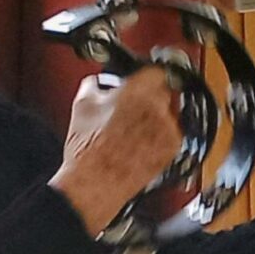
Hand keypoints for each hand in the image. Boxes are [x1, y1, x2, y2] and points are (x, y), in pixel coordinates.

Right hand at [49, 67, 180, 236]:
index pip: (154, 70)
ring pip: (168, 114)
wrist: (95, 183)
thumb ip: (96, 84)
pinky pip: (170, 135)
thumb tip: (101, 82)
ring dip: (155, 118)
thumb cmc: (88, 149)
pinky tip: (139, 145)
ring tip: (132, 133)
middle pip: (162, 91)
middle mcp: (158, 106)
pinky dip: (159, 138)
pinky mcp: (173, 148)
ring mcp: (168, 128)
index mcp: (138, 89)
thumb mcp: (82, 104)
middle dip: (148, 98)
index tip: (141, 80)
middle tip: (130, 110)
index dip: (145, 76)